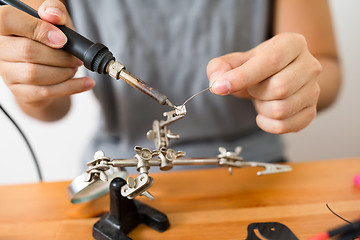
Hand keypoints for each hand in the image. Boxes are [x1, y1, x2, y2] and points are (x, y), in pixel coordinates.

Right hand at [0, 0, 93, 110]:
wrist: (49, 66)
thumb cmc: (50, 39)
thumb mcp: (55, 20)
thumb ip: (54, 11)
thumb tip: (53, 15)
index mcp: (4, 26)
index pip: (8, 19)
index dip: (38, 28)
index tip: (62, 39)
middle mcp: (1, 49)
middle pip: (27, 51)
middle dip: (60, 56)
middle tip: (75, 57)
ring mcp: (8, 72)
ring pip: (34, 74)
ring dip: (64, 72)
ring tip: (74, 67)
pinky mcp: (21, 91)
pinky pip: (45, 92)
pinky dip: (71, 87)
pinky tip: (85, 83)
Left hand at [207, 33, 321, 133]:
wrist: (278, 78)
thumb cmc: (257, 68)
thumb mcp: (236, 61)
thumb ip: (220, 67)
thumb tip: (217, 82)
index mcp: (292, 43)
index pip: (272, 61)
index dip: (243, 77)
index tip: (220, 87)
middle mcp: (310, 65)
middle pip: (280, 88)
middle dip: (256, 92)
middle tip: (252, 88)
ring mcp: (314, 90)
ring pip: (282, 110)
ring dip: (262, 108)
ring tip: (261, 98)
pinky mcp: (311, 111)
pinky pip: (286, 126)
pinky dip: (267, 124)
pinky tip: (263, 114)